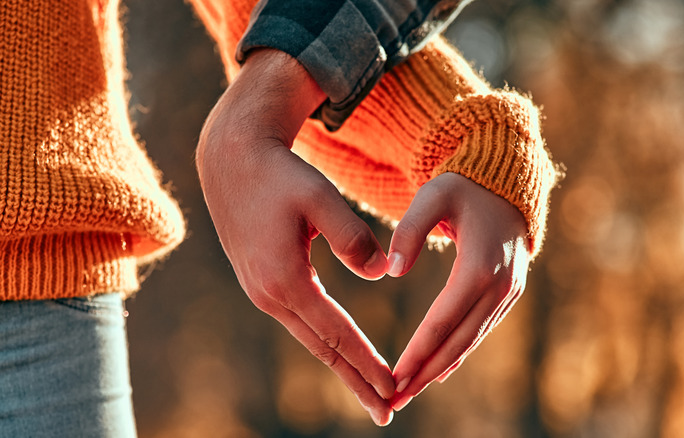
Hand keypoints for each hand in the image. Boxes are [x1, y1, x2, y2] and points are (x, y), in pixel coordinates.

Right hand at [196, 49, 394, 425]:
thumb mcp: (320, 198)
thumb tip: (381, 273)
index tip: (394, 387)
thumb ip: (353, 236)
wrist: (232, 161)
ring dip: (342, 366)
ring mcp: (262, 292)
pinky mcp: (262, 284)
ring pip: (311, 339)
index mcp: (285, 279)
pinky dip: (326, 343)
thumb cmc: (280, 175)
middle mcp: (269, 294)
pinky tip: (341, 353)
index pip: (336, 333)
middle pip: (321, 349)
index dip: (367, 362)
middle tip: (387, 412)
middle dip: (356, 382)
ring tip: (370, 391)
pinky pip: (301, 322)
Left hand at [387, 172, 529, 410]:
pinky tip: (438, 372)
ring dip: (440, 369)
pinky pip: (480, 330)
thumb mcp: (433, 195)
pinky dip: (458, 352)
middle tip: (394, 400)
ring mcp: (508, 292)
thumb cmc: (463, 186)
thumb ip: (408, 230)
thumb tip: (391, 271)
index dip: (418, 351)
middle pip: (458, 340)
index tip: (394, 376)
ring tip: (408, 392)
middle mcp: (499, 285)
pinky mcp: (508, 294)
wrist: (506, 181)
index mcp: (480, 266)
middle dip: (425, 373)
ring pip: (471, 340)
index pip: (443, 319)